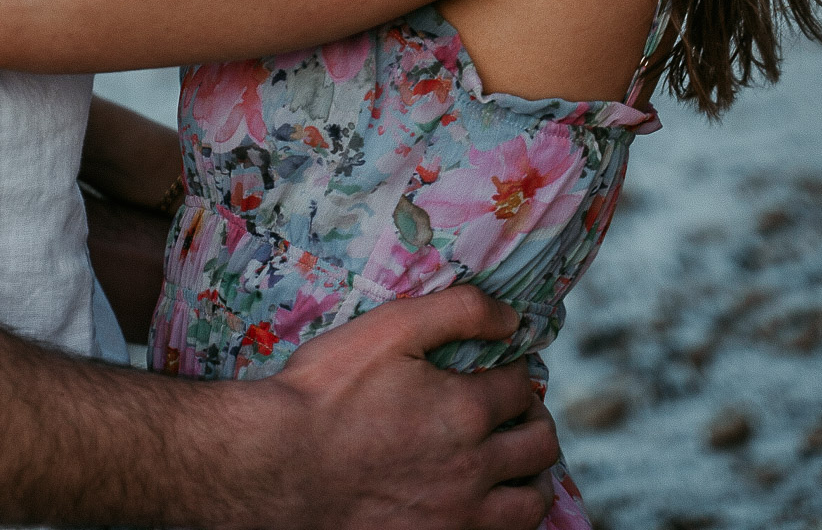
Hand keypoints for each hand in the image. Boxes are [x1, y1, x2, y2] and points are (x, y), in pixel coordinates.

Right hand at [268, 287, 558, 529]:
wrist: (280, 467)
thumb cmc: (326, 393)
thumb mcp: (390, 329)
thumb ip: (457, 311)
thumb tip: (510, 317)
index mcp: (466, 410)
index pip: (521, 386)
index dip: (517, 370)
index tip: (503, 367)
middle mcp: (474, 468)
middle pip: (540, 444)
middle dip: (534, 418)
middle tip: (515, 409)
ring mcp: (460, 516)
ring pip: (532, 502)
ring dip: (532, 474)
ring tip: (513, 458)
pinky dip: (505, 515)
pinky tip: (485, 498)